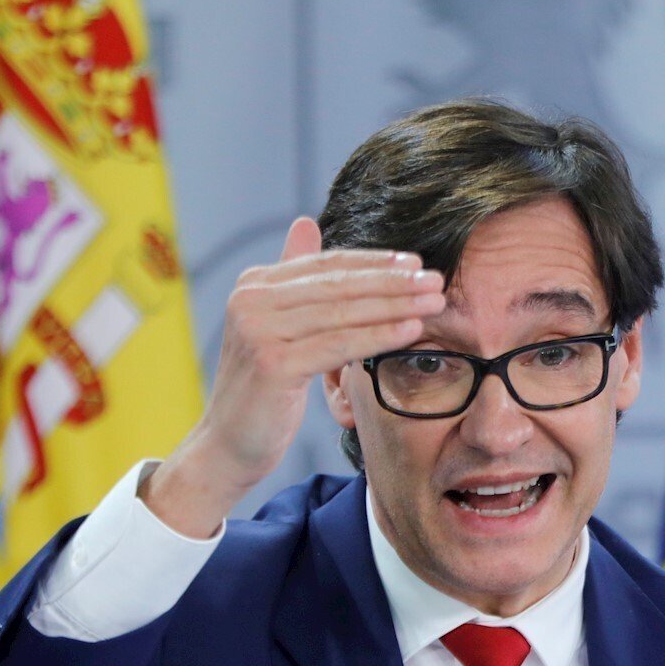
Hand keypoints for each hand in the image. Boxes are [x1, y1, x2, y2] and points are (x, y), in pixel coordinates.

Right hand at [146, 217, 444, 535]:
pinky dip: (379, 335)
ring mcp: (259, 330)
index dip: (374, 263)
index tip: (416, 263)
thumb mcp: (275, 324)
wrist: (229, 443)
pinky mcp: (273, 363)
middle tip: (435, 280)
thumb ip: (292, 277)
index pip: (327, 265)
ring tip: (433, 302)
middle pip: (338, 285)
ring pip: (343, 312)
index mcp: (254, 285)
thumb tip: (307, 222)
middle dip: (392, 281)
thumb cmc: (263, 387)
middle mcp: (251, 300)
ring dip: (395, 305)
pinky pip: (339, 345)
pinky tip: (412, 330)